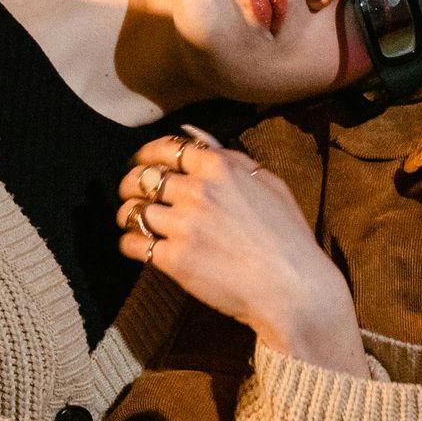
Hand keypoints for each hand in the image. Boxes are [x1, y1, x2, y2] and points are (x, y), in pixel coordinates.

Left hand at [117, 129, 370, 375]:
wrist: (294, 287)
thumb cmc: (288, 235)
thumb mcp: (268, 183)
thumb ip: (229, 155)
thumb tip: (192, 133)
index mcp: (218, 167)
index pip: (165, 149)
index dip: (146, 155)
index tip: (141, 163)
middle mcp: (196, 191)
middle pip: (142, 178)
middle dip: (130, 184)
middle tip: (132, 193)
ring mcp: (183, 226)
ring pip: (132, 210)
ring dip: (128, 214)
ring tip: (134, 220)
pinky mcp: (175, 260)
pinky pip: (133, 244)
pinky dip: (129, 243)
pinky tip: (138, 246)